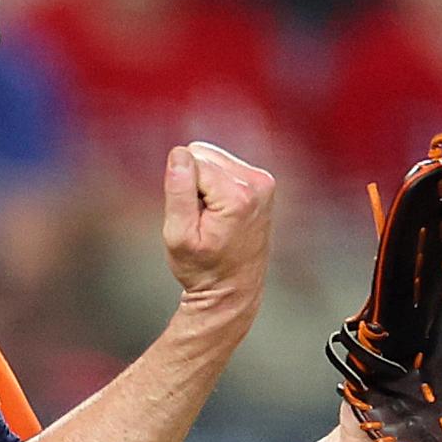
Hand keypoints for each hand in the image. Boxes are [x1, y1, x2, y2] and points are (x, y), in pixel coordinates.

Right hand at [161, 142, 274, 325]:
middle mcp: (258, 183)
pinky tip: (219, 211)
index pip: (191, 162)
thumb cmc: (203, 268)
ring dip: (202, 182)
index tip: (192, 217)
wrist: (233, 288)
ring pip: (211, 157)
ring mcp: (263, 181)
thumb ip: (178, 192)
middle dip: (192, 182)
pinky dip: (214, 184)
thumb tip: (179, 154)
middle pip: (202, 154)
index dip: (181, 189)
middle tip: (200, 217)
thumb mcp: (179, 236)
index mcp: (238, 196)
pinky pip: (223, 165)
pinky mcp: (262, 181)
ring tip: (210, 215)